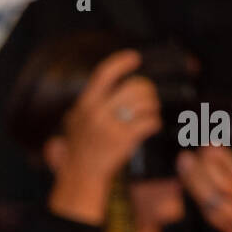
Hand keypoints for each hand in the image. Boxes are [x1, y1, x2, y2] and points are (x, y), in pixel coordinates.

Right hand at [48, 49, 161, 223]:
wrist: (82, 174)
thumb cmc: (81, 147)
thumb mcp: (76, 120)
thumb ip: (90, 102)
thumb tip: (111, 80)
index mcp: (85, 104)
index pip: (104, 74)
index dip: (121, 62)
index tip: (135, 58)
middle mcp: (97, 112)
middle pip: (133, 87)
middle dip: (147, 91)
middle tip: (149, 98)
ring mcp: (110, 126)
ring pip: (145, 103)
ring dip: (152, 107)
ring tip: (150, 113)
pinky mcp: (124, 140)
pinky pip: (149, 122)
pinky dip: (154, 123)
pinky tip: (151, 127)